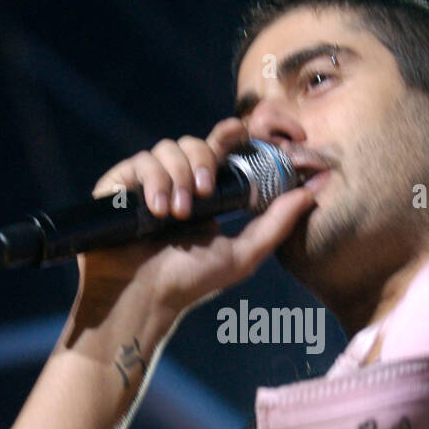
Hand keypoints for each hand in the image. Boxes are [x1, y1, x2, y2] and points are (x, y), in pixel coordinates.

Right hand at [82, 117, 316, 315]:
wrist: (142, 297)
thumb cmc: (190, 282)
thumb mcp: (242, 255)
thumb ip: (276, 225)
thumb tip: (309, 193)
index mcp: (206, 192)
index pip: (219, 148)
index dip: (230, 134)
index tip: (240, 131)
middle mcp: (177, 181)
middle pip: (194, 143)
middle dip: (202, 162)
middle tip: (203, 195)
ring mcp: (147, 182)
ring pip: (167, 149)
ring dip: (177, 177)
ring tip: (176, 214)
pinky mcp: (120, 184)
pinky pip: (140, 162)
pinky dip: (152, 182)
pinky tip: (154, 210)